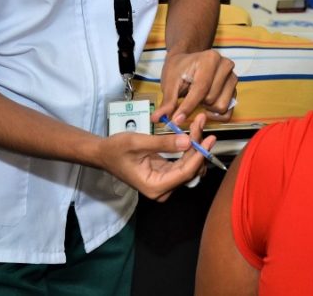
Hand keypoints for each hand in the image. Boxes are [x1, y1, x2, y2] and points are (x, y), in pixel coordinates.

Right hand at [98, 113, 215, 200]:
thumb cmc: (116, 149)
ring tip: (198, 125)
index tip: (208, 138)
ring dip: (196, 146)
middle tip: (200, 123)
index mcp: (155, 186)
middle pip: (190, 170)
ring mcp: (165, 183)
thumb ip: (163, 143)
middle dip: (198, 147)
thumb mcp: (138, 143)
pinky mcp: (166, 175)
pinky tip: (193, 133)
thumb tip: (188, 141)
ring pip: (189, 166)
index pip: (185, 173)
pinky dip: (189, 148)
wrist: (103, 154)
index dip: (199, 155)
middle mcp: (162, 189)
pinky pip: (183, 163)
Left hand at [157, 49, 236, 122]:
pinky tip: (206, 107)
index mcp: (210, 59)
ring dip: (206, 108)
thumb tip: (158, 118)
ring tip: (198, 98)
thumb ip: (167, 101)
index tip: (176, 120)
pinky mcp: (235, 90)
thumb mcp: (170, 82)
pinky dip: (215, 115)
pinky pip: (227, 112)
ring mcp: (233, 78)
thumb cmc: (179, 69)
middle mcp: (226, 66)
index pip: (200, 89)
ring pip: (220, 107)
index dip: (187, 107)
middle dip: (197, 103)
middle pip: (211, 99)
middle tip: (188, 96)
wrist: (188, 62)